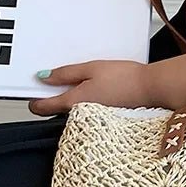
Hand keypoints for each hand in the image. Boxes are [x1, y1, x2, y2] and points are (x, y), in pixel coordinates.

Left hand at [30, 61, 152, 115]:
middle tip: (60, 79)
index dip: (33, 100)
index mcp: (74, 102)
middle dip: (54, 96)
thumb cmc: (126, 79)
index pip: (42, 108)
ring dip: (73, 97)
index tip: (33, 91)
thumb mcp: (91, 69)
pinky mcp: (106, 117)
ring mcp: (94, 117)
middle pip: (57, 109)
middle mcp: (81, 114)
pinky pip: (89, 109)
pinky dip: (88, 100)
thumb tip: (44, 77)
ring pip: (74, 109)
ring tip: (85, 80)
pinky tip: (100, 88)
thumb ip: (66, 74)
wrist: (152, 89)